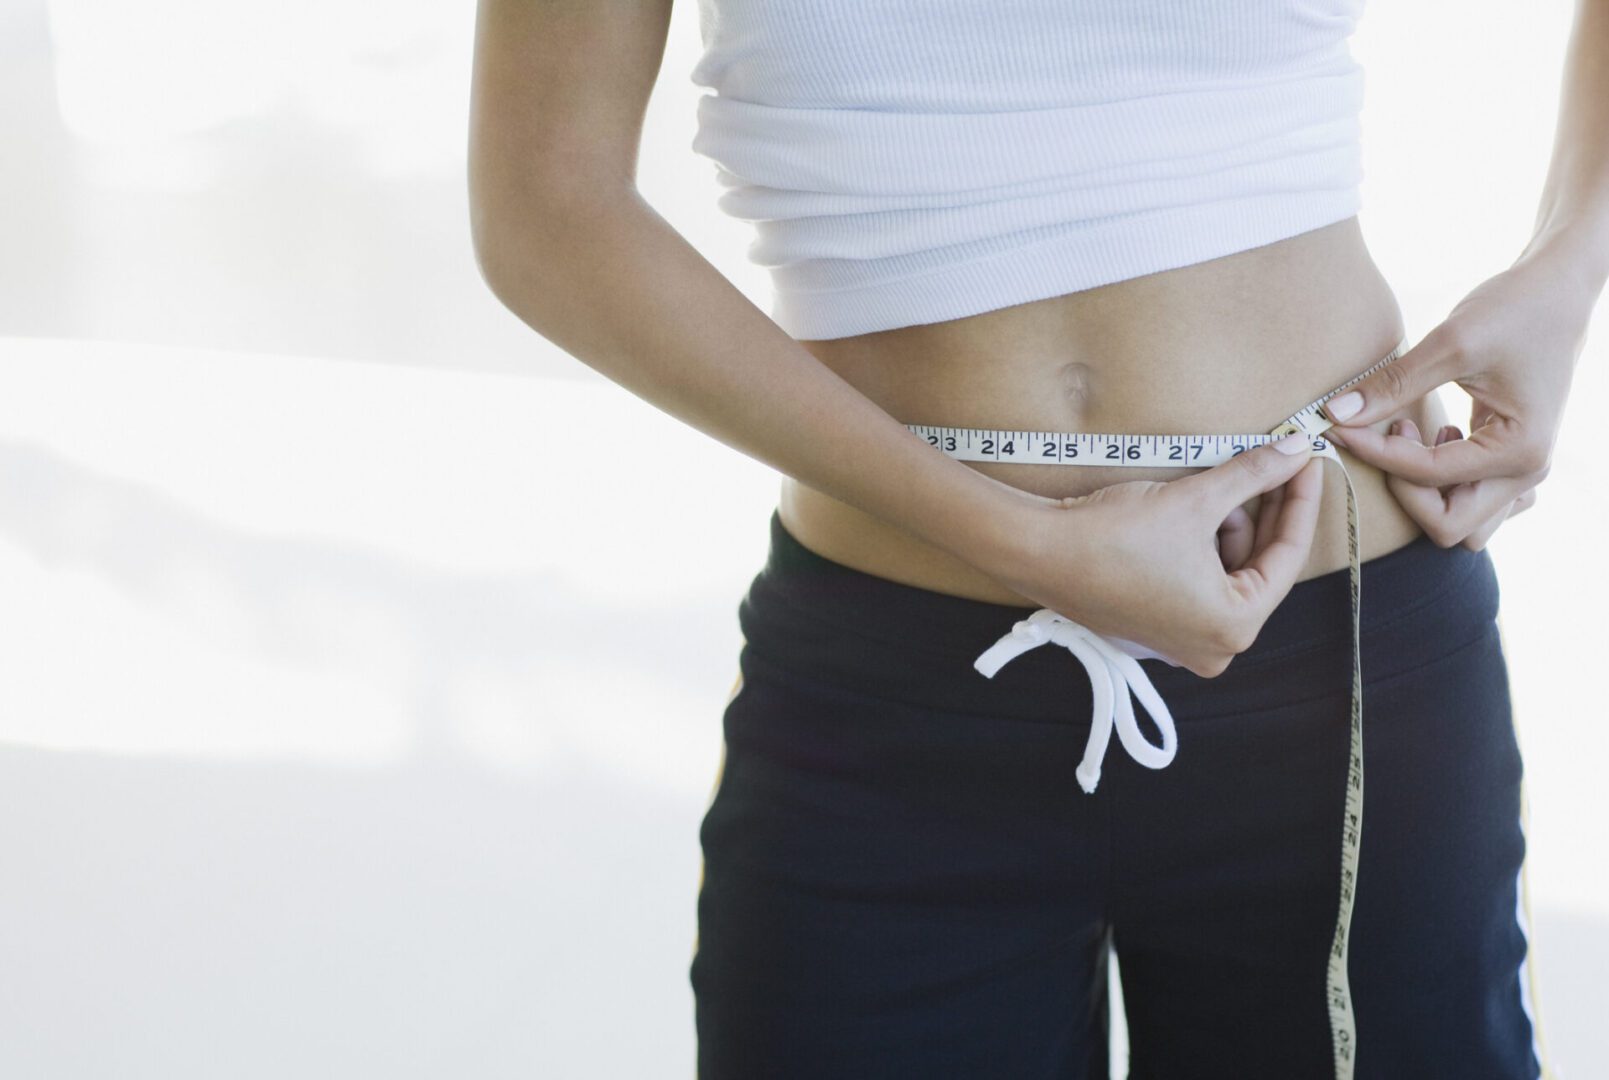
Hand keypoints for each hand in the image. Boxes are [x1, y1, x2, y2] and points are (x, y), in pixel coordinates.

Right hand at [987, 435, 1325, 677]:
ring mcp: (1182, 644)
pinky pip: (1199, 586)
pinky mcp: (1156, 630)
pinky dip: (1203, 550)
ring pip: (1228, 575)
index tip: (1306, 462)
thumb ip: (1254, 474)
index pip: (1287, 556)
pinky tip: (1194, 512)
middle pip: (1258, 568)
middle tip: (1275, 465)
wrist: (1040, 551)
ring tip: (1218, 486)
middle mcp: (1213, 647)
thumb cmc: (1115, 535)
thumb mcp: (1196, 499)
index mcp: (1233, 625)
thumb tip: (1294, 450)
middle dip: (1263, 514)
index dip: (1299, 501)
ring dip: (1229, 529)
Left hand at [1320, 245, 1591, 549]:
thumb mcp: (1450, 343)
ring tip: (1413, 434)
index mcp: (1521, 451)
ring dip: (1425, 493)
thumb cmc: (1514, 310)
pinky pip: (1472, 501)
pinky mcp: (1510, 462)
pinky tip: (1435, 437)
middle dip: (1405, 492)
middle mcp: (1528, 473)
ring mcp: (1523, 473)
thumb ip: (1392, 385)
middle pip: (1450, 526)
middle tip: (1386, 436)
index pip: (1430, 477)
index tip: (1340, 426)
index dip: (1377, 455)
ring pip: (1462, 523)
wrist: (1557, 291)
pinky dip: (1443, 485)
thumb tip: (1335, 414)